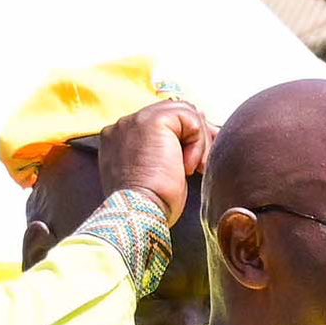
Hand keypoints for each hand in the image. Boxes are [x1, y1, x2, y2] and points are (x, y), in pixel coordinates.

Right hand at [97, 99, 216, 219]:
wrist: (140, 211)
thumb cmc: (150, 205)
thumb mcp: (156, 175)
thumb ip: (164, 154)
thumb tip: (193, 142)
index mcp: (119, 139)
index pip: (160, 125)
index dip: (184, 138)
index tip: (197, 161)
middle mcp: (123, 124)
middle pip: (173, 114)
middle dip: (197, 135)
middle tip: (206, 162)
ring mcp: (135, 119)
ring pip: (184, 113)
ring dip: (199, 141)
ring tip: (195, 169)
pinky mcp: (154, 120)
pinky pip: (190, 119)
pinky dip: (199, 142)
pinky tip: (189, 167)